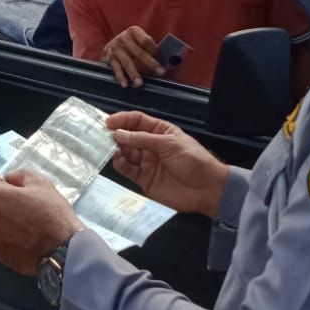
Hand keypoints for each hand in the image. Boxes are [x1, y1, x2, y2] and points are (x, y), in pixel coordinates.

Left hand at [0, 170, 84, 274]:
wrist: (62, 250)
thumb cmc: (51, 215)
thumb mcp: (40, 182)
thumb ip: (19, 174)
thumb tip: (11, 178)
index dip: (4, 183)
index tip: (17, 189)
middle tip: (18, 204)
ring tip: (21, 221)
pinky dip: (2, 234)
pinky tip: (21, 236)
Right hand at [101, 26, 163, 87]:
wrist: (111, 44)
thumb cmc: (131, 44)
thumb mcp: (139, 40)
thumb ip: (150, 48)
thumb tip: (167, 61)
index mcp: (134, 31)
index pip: (146, 40)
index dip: (154, 49)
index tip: (161, 57)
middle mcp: (123, 38)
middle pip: (139, 52)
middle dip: (150, 63)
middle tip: (160, 72)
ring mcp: (115, 48)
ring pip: (127, 62)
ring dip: (134, 74)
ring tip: (140, 83)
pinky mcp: (109, 58)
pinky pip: (117, 69)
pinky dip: (121, 77)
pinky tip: (125, 84)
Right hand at [106, 110, 227, 216]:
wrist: (205, 189)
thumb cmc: (194, 161)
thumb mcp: (170, 144)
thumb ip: (143, 139)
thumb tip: (119, 134)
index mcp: (160, 131)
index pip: (137, 121)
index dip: (123, 120)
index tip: (109, 122)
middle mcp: (151, 145)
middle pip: (128, 136)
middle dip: (116, 135)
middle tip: (104, 136)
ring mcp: (146, 162)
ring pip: (125, 152)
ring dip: (116, 149)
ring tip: (111, 149)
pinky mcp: (143, 178)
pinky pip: (127, 169)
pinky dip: (120, 164)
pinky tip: (117, 160)